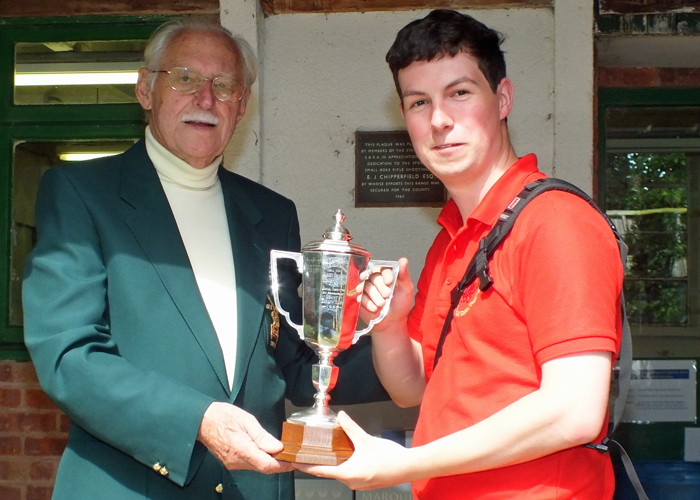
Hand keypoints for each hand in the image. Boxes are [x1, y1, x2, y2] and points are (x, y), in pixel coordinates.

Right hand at [197, 402, 292, 472]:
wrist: (201, 420)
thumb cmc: (222, 416)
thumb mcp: (247, 421)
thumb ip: (263, 436)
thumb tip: (277, 447)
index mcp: (243, 450)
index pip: (267, 465)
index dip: (282, 466)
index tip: (293, 462)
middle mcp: (237, 461)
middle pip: (263, 468)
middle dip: (278, 463)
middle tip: (290, 455)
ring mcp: (232, 463)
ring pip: (256, 466)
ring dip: (268, 461)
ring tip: (279, 451)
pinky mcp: (230, 462)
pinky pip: (248, 464)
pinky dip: (258, 459)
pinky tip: (263, 450)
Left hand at [294, 411, 411, 489]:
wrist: (408, 467)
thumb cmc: (390, 458)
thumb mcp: (366, 440)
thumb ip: (351, 428)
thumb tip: (341, 417)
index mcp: (348, 474)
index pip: (320, 471)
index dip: (305, 466)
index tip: (294, 462)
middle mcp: (351, 482)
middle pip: (329, 472)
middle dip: (318, 462)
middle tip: (308, 451)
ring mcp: (358, 483)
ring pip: (339, 472)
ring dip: (332, 463)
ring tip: (324, 451)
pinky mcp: (365, 481)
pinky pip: (349, 473)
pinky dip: (343, 464)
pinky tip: (343, 454)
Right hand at [358, 257, 412, 331]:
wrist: (393, 322)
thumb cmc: (400, 304)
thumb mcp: (406, 289)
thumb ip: (403, 274)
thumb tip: (403, 260)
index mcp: (386, 276)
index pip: (382, 268)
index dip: (385, 274)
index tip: (389, 281)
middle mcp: (376, 281)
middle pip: (373, 276)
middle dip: (380, 287)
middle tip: (387, 295)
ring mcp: (367, 289)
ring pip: (366, 286)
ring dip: (374, 296)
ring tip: (382, 304)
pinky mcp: (361, 298)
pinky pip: (361, 297)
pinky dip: (368, 303)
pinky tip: (374, 308)